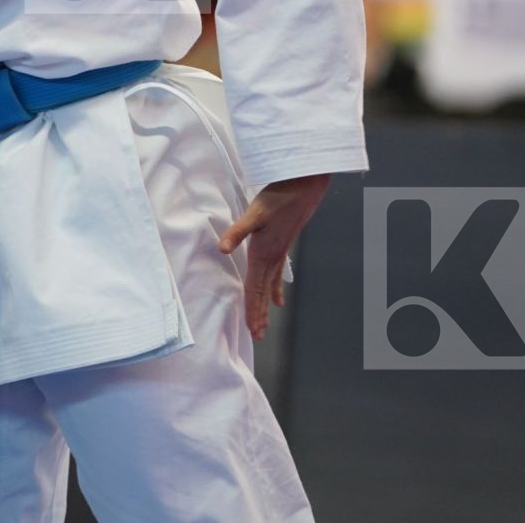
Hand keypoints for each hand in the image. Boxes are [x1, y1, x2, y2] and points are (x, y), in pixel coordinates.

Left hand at [218, 172, 331, 340]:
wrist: (304, 188)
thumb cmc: (278, 198)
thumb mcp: (254, 213)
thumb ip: (237, 232)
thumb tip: (221, 248)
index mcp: (263, 253)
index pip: (254, 288)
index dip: (252, 309)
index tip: (253, 330)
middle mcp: (272, 257)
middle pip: (262, 292)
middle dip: (259, 314)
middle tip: (258, 337)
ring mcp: (279, 253)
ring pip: (269, 286)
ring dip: (265, 306)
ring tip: (264, 325)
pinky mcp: (282, 246)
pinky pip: (277, 274)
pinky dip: (274, 288)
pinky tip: (278, 299)